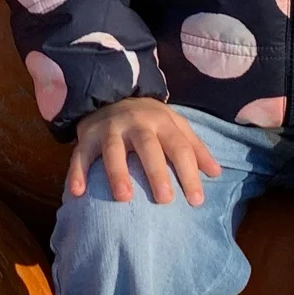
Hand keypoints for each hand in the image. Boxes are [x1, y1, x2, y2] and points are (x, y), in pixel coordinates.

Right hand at [67, 97, 221, 204]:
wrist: (110, 93)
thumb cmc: (149, 120)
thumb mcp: (175, 126)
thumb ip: (194, 149)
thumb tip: (216, 173)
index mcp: (162, 122)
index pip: (179, 148)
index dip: (189, 174)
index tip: (196, 201)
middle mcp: (136, 124)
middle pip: (148, 147)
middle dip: (156, 172)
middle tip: (165, 200)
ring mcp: (109, 129)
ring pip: (113, 150)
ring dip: (117, 173)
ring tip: (124, 198)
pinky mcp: (86, 136)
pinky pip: (80, 154)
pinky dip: (77, 172)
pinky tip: (78, 192)